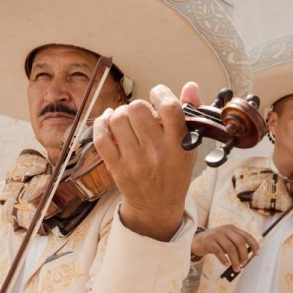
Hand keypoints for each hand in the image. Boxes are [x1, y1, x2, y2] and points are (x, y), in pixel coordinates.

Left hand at [94, 82, 199, 240]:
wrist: (158, 206)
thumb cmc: (175, 171)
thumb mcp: (190, 145)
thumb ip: (190, 114)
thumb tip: (190, 86)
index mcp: (179, 144)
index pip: (170, 107)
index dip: (160, 92)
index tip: (158, 94)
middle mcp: (158, 153)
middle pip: (138, 109)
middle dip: (138, 106)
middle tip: (142, 115)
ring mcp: (135, 161)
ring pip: (118, 119)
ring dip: (120, 114)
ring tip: (127, 120)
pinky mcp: (117, 168)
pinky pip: (101, 138)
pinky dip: (101, 123)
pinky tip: (108, 120)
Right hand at [192, 225, 259, 270]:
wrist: (196, 241)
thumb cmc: (214, 242)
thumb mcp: (226, 240)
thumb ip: (235, 246)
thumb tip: (246, 258)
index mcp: (231, 228)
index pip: (246, 235)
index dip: (254, 244)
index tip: (257, 253)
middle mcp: (225, 230)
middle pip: (240, 242)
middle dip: (244, 254)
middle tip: (244, 263)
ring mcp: (216, 235)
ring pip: (230, 248)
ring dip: (235, 260)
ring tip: (236, 268)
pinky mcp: (208, 241)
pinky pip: (219, 252)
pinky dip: (224, 260)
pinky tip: (226, 265)